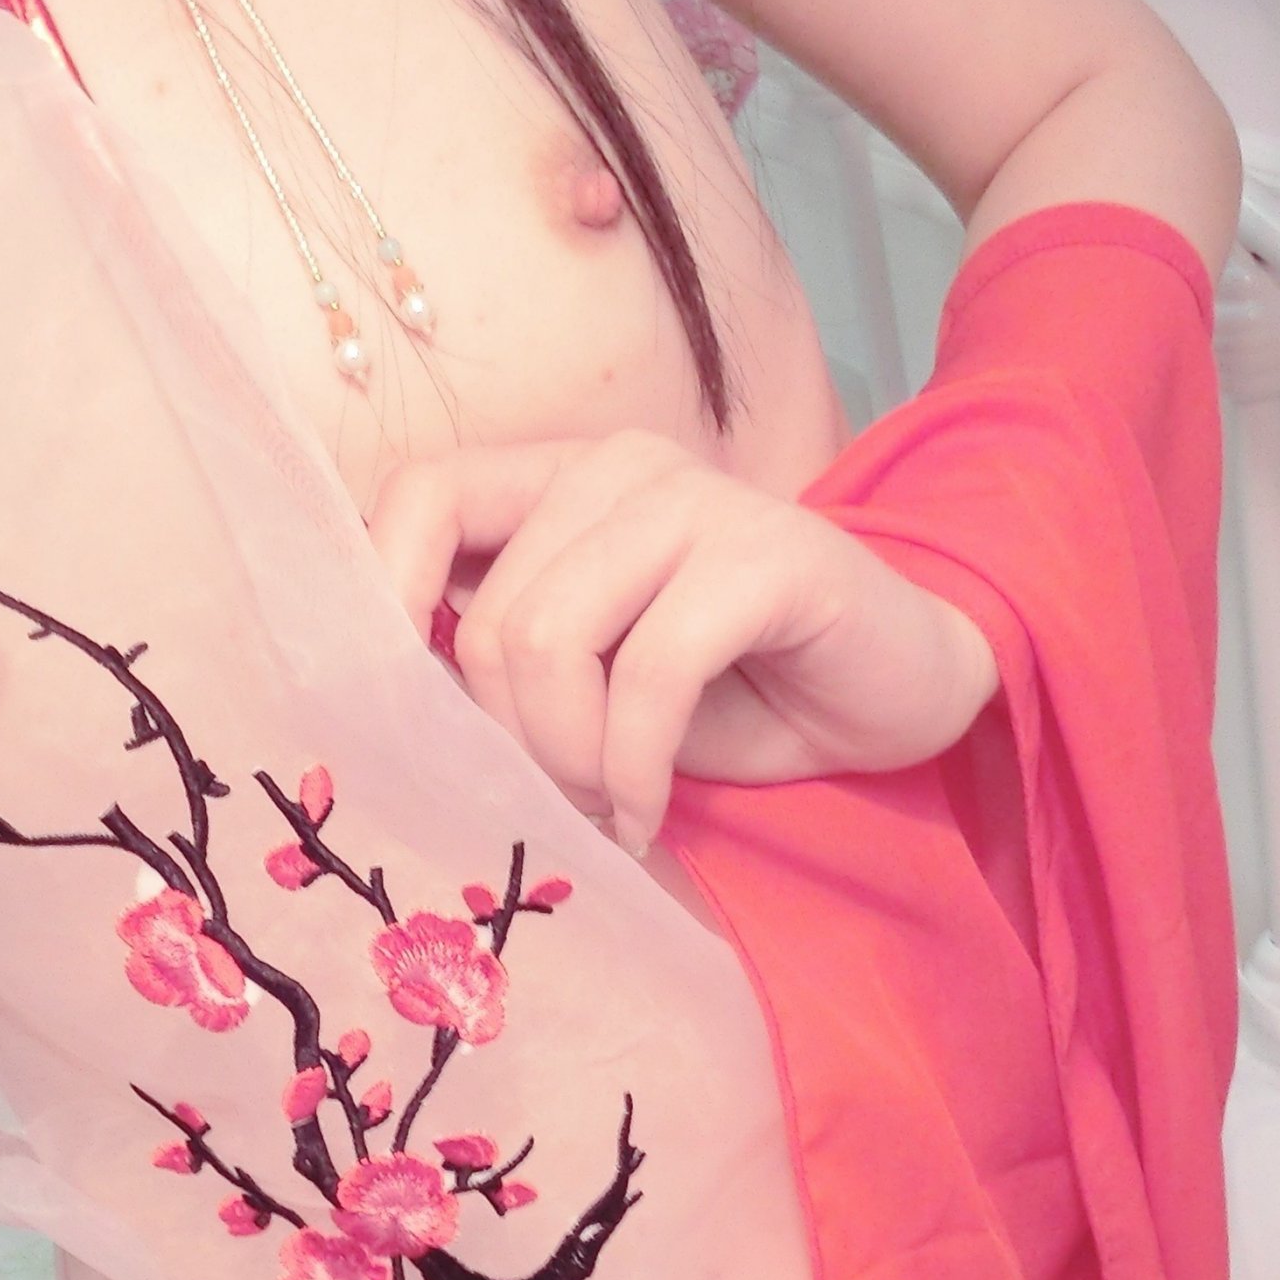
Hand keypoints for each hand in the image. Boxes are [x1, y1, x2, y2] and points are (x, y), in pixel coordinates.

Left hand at [366, 431, 998, 855]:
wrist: (895, 693)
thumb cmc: (732, 695)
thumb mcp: (592, 680)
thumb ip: (504, 664)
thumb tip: (388, 712)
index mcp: (561, 482)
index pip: (425, 493)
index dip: (385, 590)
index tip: (396, 710)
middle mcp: (620, 468)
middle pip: (488, 611)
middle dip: (511, 743)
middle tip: (557, 809)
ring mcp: (698, 498)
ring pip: (550, 635)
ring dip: (569, 759)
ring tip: (607, 811)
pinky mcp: (772, 552)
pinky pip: (652, 669)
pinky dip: (634, 765)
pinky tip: (648, 806)